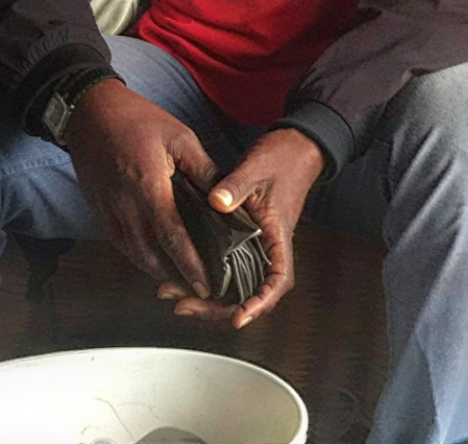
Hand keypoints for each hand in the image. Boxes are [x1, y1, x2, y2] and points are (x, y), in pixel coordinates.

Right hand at [65, 80, 221, 299]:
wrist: (90, 112)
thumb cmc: (137, 119)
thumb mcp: (180, 137)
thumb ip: (203, 170)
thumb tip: (224, 197)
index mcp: (149, 187)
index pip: (173, 237)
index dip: (190, 264)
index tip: (207, 284)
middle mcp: (126, 205)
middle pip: (151, 255)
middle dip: (177, 277)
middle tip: (200, 292)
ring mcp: (109, 210)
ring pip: (134, 254)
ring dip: (158, 272)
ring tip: (182, 283)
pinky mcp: (99, 211)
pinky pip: (120, 244)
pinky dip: (139, 258)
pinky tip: (155, 262)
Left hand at [162, 128, 321, 328]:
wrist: (293, 149)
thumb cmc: (281, 160)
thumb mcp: (256, 168)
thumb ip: (236, 186)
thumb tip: (217, 201)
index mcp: (277, 235)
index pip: (277, 280)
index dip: (259, 303)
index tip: (239, 317)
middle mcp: (268, 247)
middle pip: (250, 292)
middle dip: (218, 307)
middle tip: (184, 306)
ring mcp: (255, 245)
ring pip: (235, 284)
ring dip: (208, 296)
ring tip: (174, 296)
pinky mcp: (244, 239)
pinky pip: (227, 268)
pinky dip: (207, 277)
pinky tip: (183, 276)